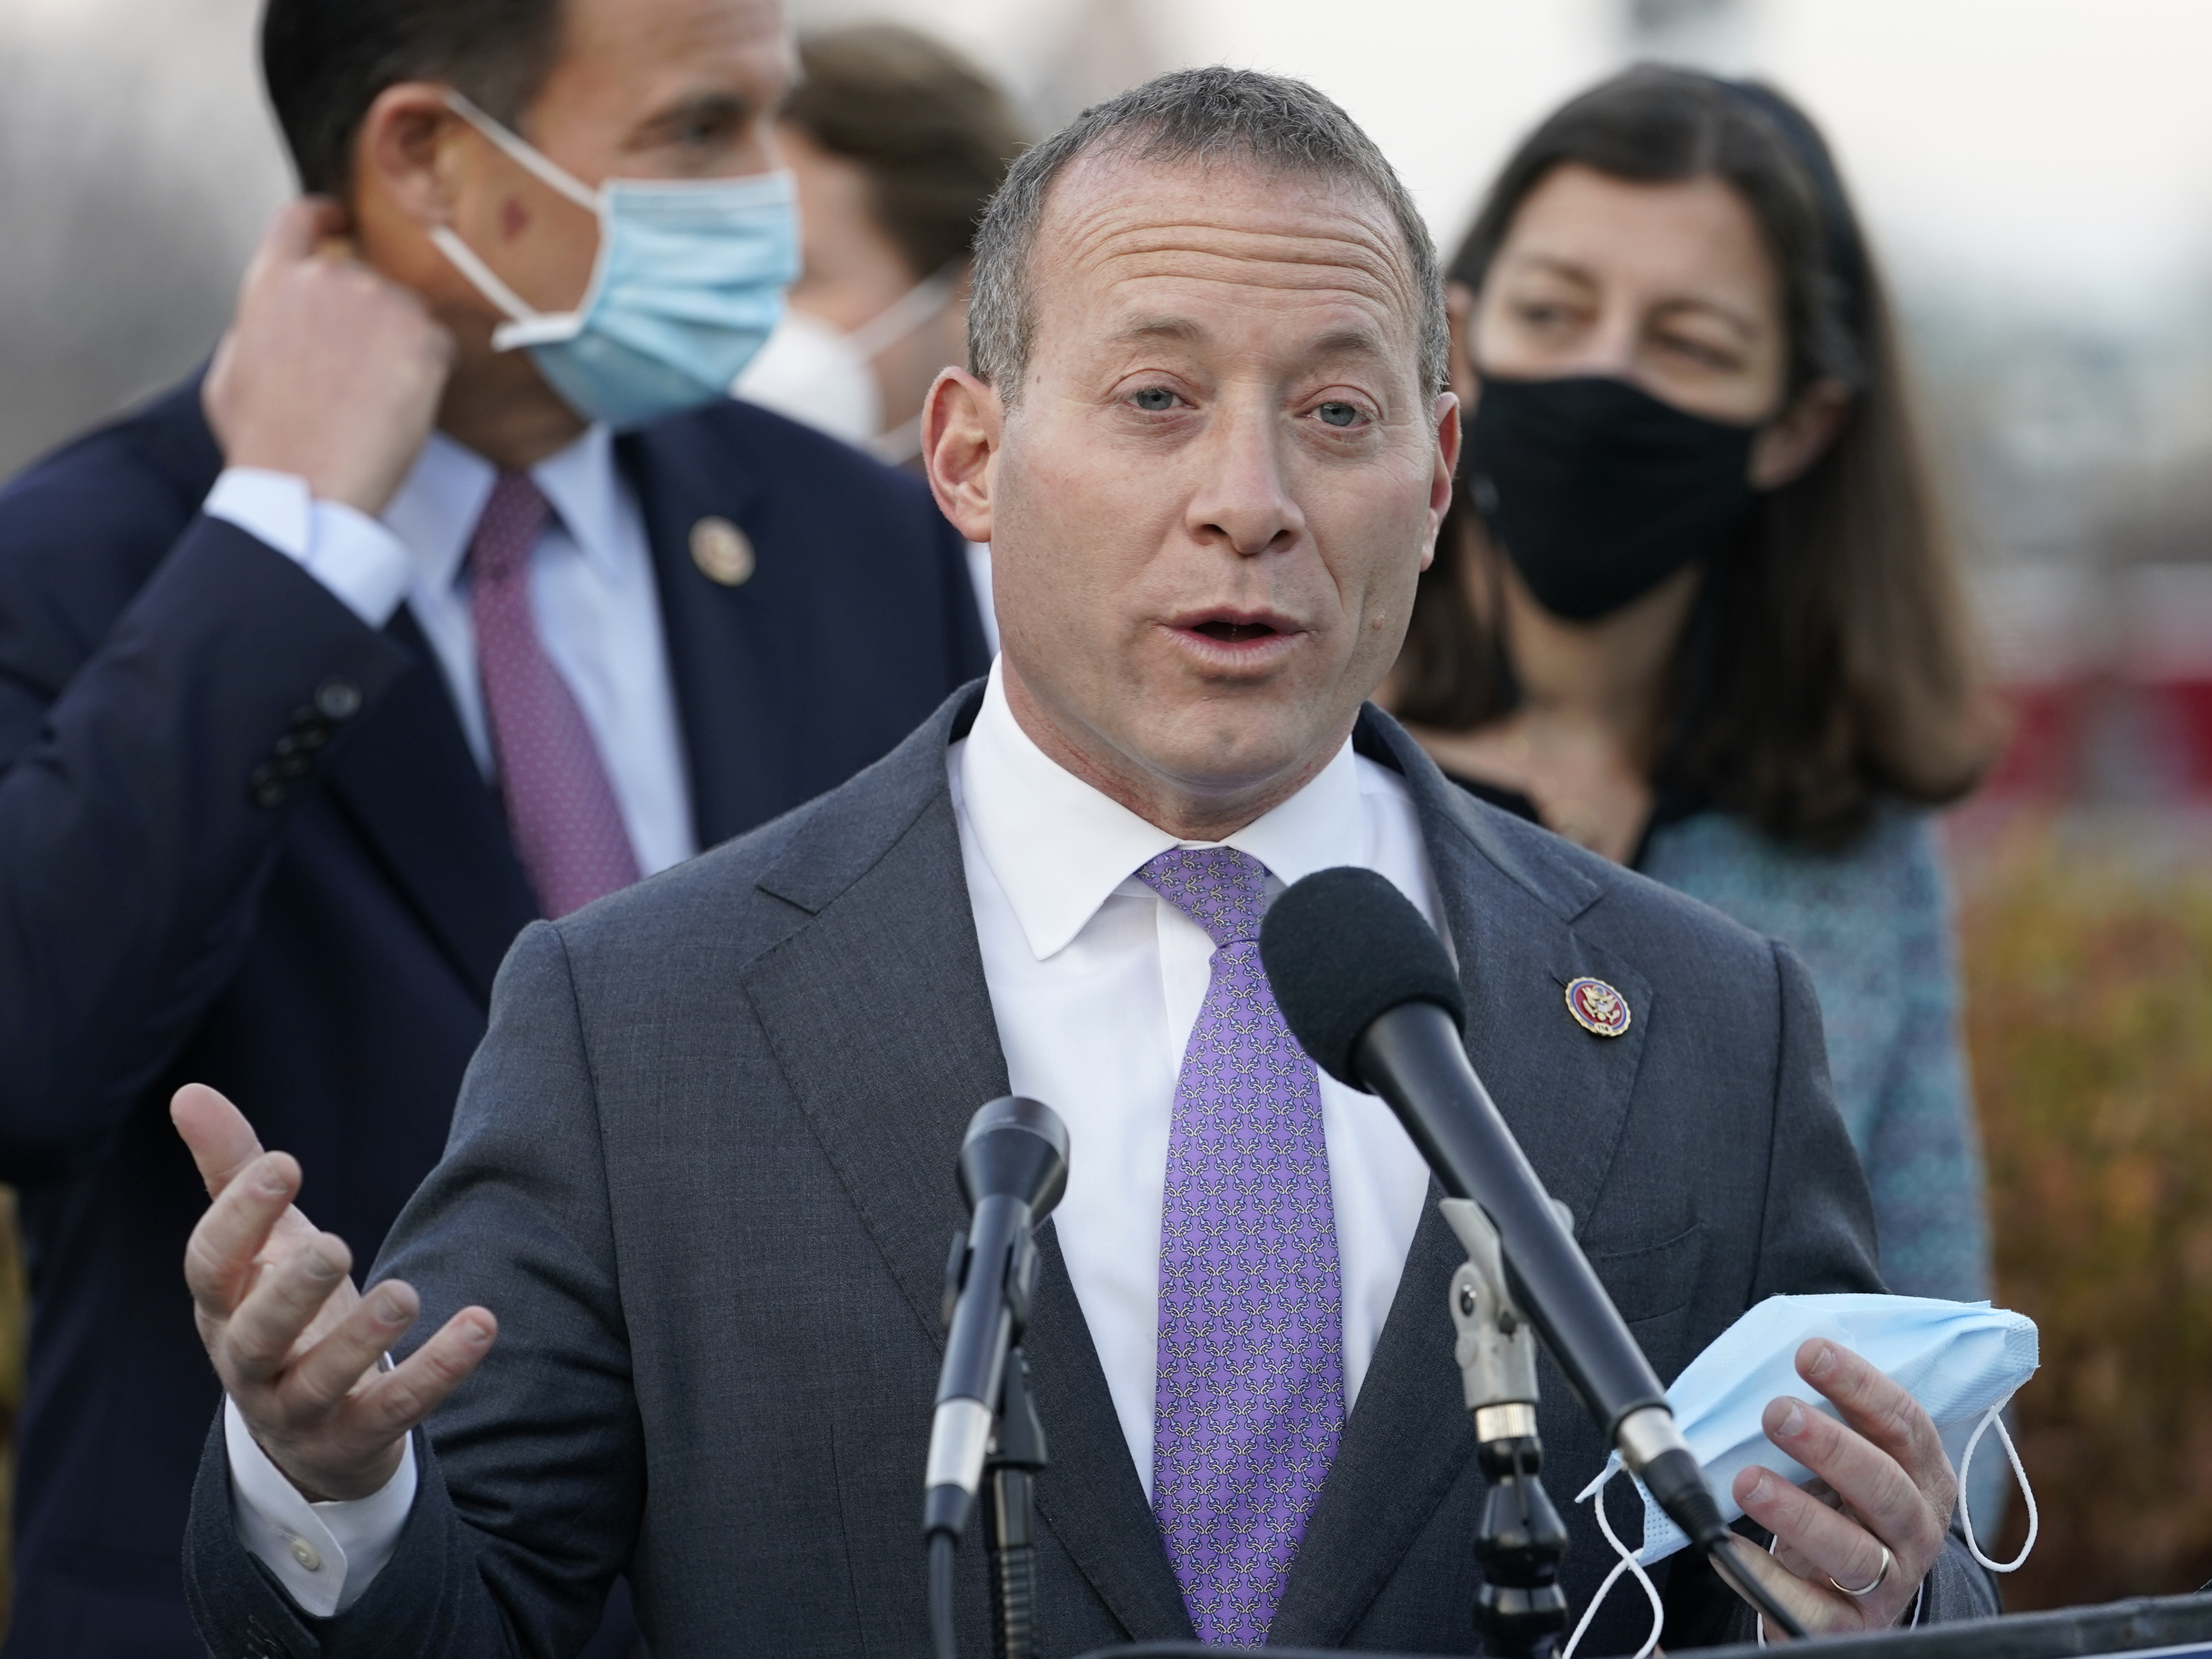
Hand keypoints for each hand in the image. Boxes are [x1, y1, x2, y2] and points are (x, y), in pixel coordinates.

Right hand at [173, 1083, 495, 1501]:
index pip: (211, 1266)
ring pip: (319, 1382)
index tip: (283, 1164)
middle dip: (290, 1292)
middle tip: (333, 1245)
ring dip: (362, 1342)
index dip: (239, 1217)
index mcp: (223, 1308)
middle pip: (255, 1334)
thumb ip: (232, 1171)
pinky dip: (438, 1371)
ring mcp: (300, 1408)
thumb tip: (189, 1092)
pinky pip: (396, 1409)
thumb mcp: (261, 1242)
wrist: (307, 1428)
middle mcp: (249, 1363)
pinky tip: (481, 1323)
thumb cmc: (282, 1308)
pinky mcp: (357, 1437)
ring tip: (405, 1294)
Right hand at [203, 198, 452, 515]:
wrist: (305, 483)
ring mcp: (378, 304)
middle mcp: (325, 279)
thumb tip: (270, 320)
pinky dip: (429, 373)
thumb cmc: (263, 441)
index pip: (297, 221)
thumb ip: (253, 329)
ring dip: (399, 346)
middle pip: (362, 278)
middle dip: (366, 318)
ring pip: (405, 312)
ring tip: (374, 400)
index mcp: (271, 283)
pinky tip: (402, 407)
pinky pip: (438, 345)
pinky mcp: (422, 338)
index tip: (341, 220)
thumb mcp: (229, 374)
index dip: (323, 216)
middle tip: (362, 373)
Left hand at [1725, 1339, 1958, 1636]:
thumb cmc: (1845, 1507)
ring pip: (1855, 1551)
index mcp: (1922, 1475)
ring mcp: (1889, 1582)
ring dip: (1799, 1514)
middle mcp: (1915, 1528)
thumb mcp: (1850, 1460)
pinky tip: (1728, 1547)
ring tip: (1747, 1481)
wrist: (1854, 1597)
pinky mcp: (1851, 1627)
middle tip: (1777, 1412)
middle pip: (1886, 1486)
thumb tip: (1776, 1359)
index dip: (1862, 1386)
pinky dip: (1768, 1577)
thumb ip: (1830, 1419)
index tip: (1810, 1351)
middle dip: (1832, 1447)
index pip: (1905, 1424)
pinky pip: (1813, 1607)